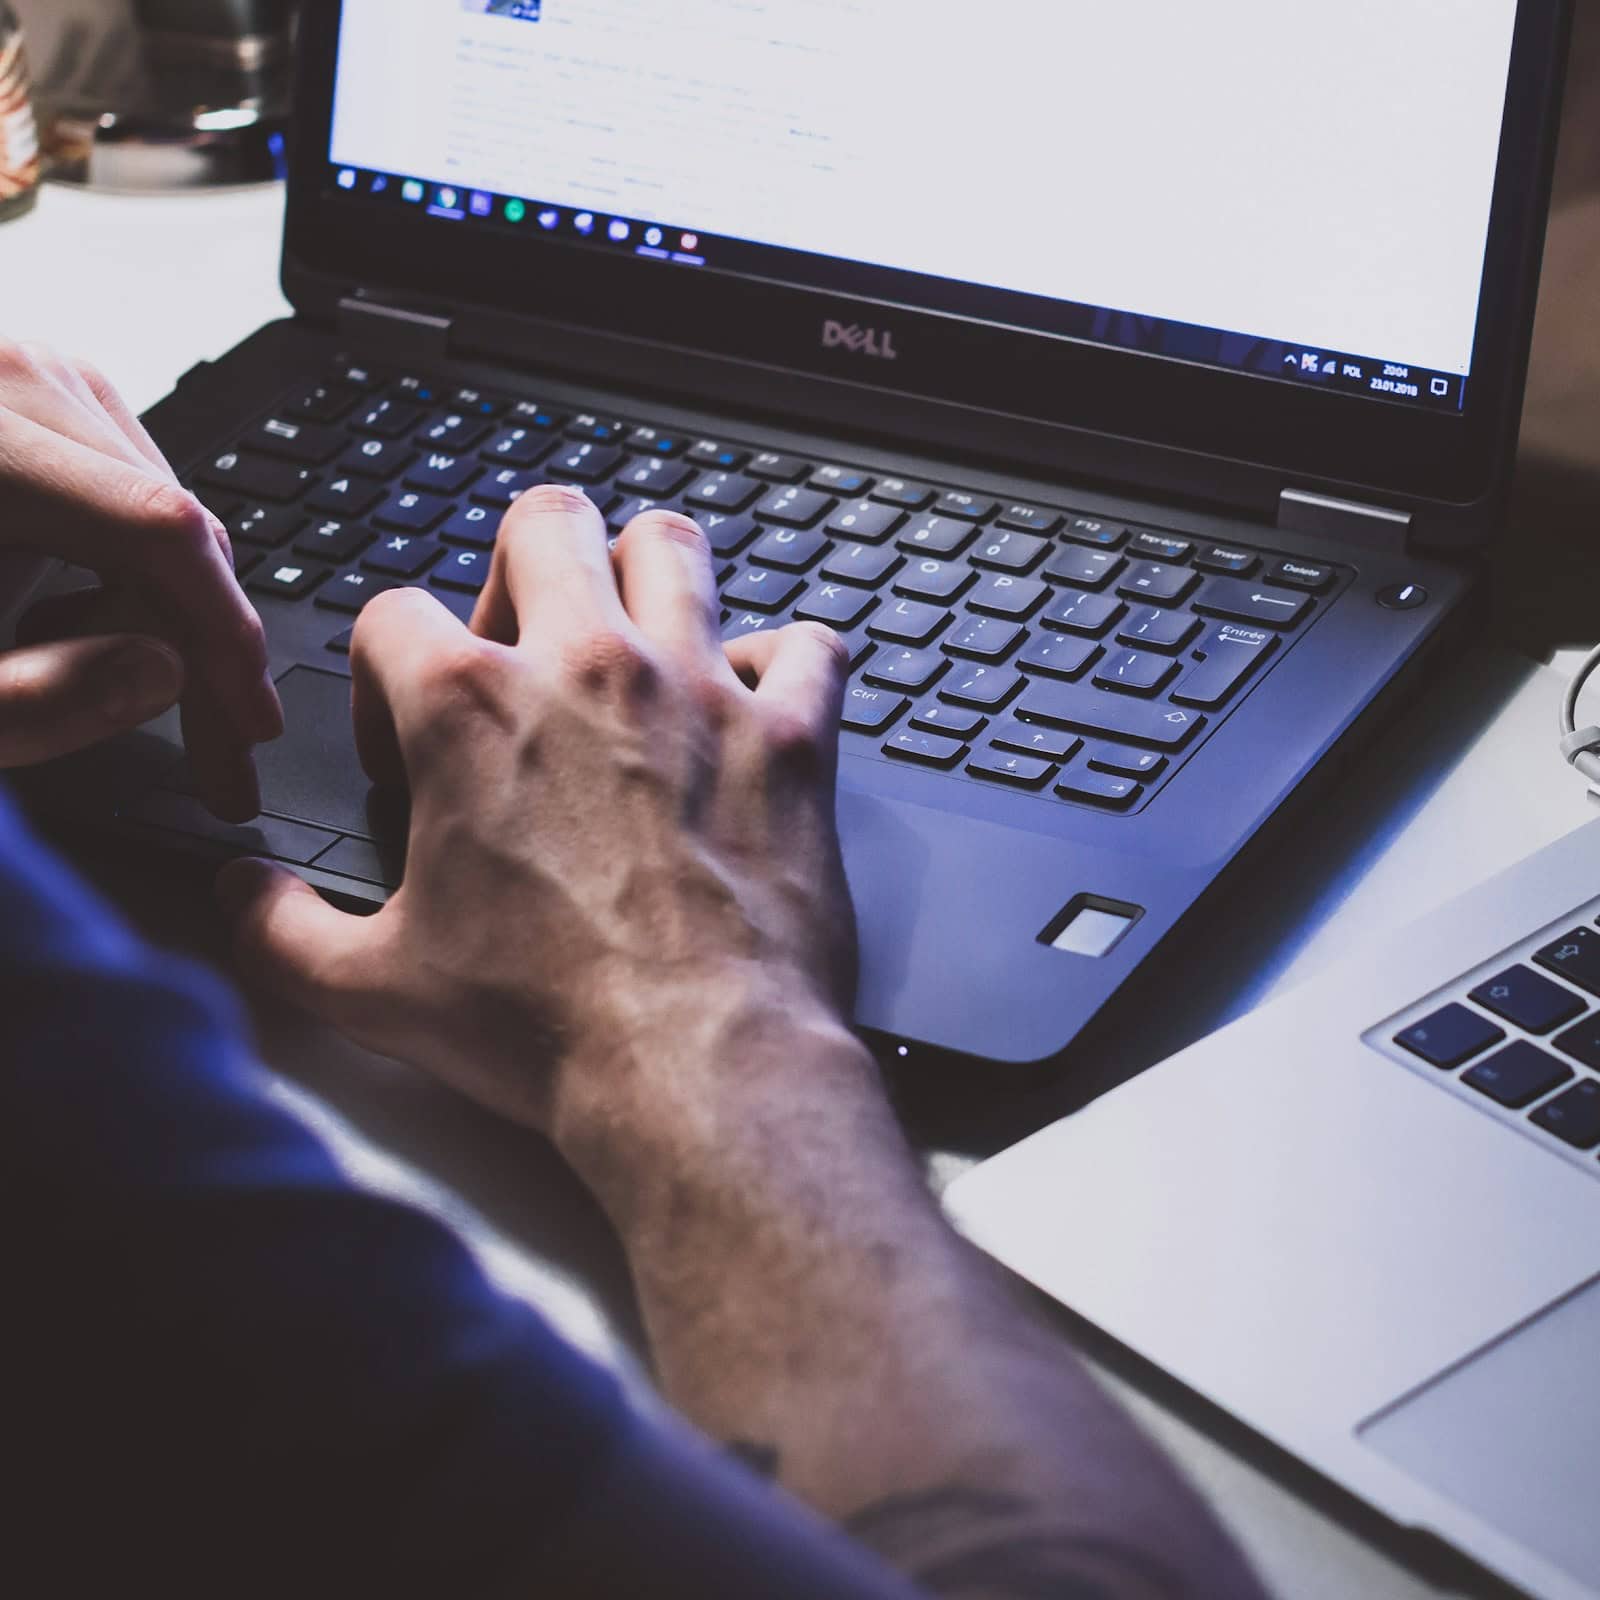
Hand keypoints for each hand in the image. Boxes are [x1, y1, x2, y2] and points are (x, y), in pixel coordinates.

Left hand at [0, 340, 281, 818]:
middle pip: (174, 525)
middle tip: (218, 758)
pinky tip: (68, 621)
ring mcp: (30, 380)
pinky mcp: (36, 400)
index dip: (224, 635)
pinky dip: (129, 577)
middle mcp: (11, 381)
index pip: (156, 528)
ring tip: (92, 677)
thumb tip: (163, 673)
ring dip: (164, 617)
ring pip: (165, 516)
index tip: (251, 725)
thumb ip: (30, 701)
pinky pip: (132, 498)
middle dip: (203, 650)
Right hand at [218, 487, 862, 1202]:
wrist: (697, 1068)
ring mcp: (697, 691)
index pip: (392, 611)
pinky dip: (785, 662)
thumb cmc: (546, 1027)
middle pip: (547, 521)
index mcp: (467, 709)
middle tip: (526, 639)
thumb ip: (280, 929)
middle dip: (522, 563)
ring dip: (649, 574)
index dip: (381, 669)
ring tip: (637, 633)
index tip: (403, 733)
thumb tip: (241, 894)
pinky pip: (808, 644)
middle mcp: (586, 669)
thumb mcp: (370, 989)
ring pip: (675, 547)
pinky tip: (757, 702)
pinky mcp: (790, 737)